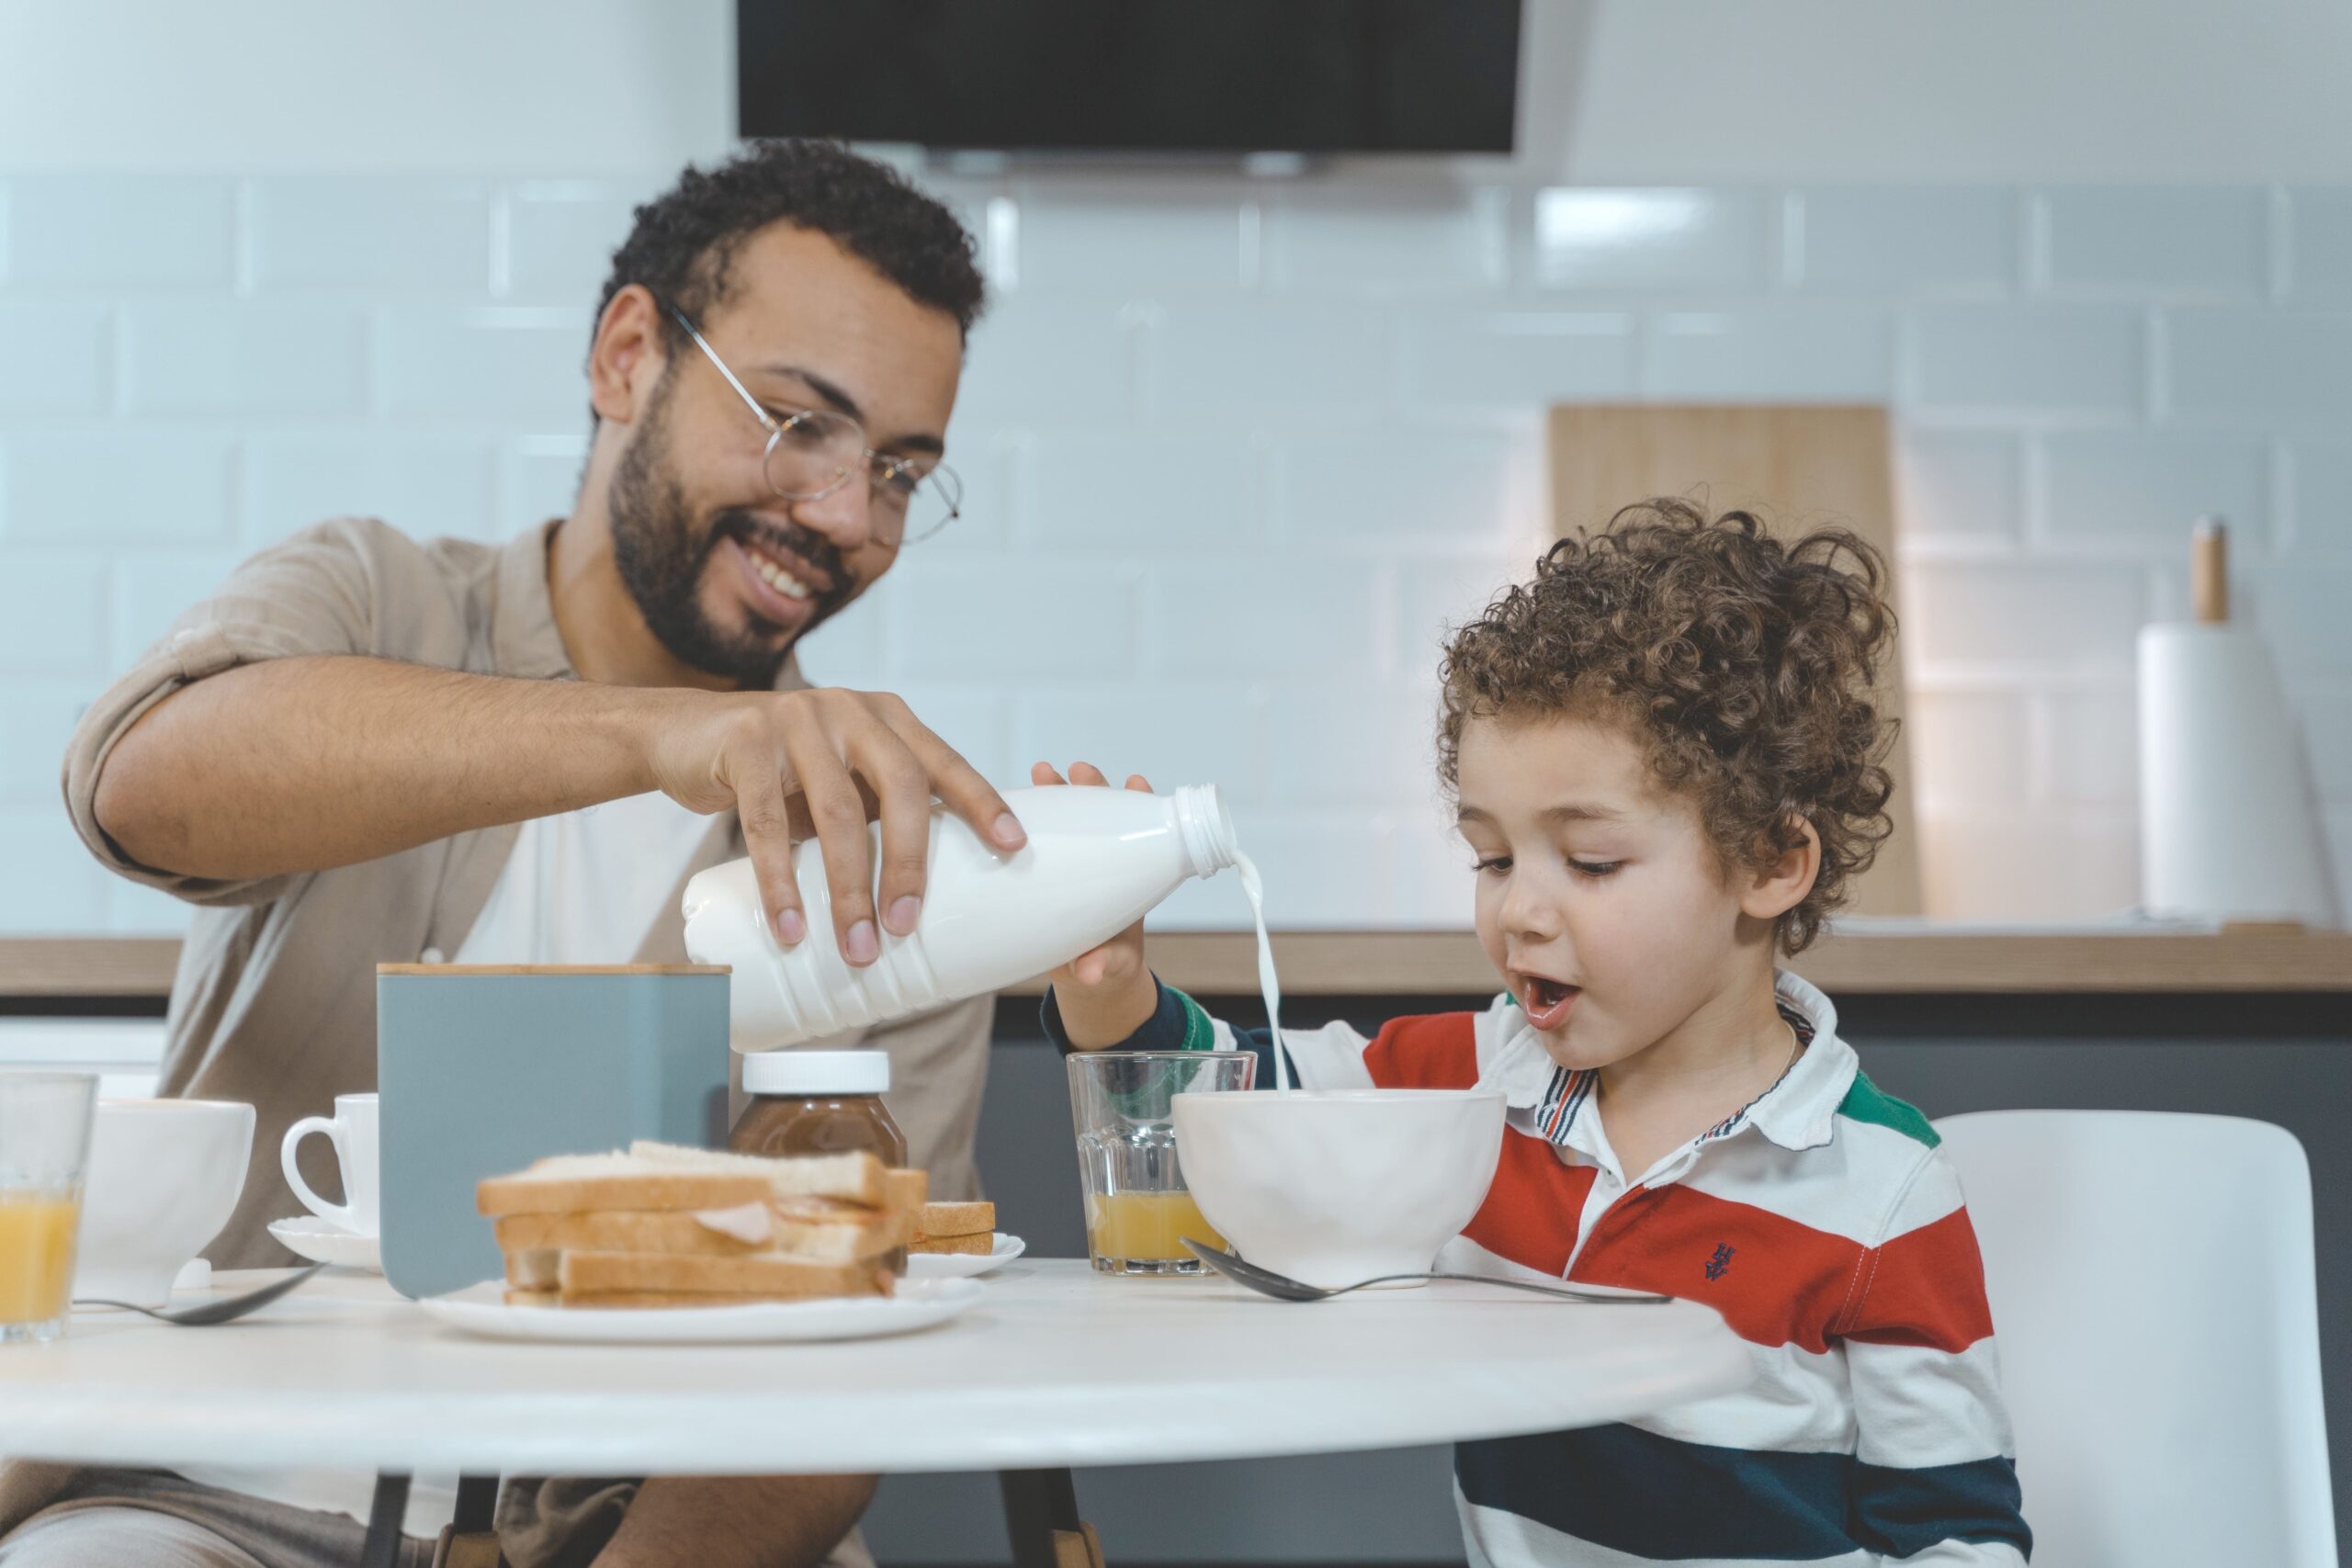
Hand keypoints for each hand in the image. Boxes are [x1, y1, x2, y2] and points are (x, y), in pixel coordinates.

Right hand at [649, 687, 1024, 962]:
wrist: (683, 736)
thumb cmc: (779, 771)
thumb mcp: (839, 778)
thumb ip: (877, 808)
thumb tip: (928, 895)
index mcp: (887, 719)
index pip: (944, 762)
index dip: (981, 802)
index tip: (1013, 847)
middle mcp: (850, 711)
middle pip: (900, 787)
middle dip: (909, 863)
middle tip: (906, 926)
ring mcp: (797, 719)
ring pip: (837, 813)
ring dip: (849, 889)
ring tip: (857, 947)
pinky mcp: (745, 743)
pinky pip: (767, 822)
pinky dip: (781, 883)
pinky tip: (790, 927)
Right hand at [1032, 761, 1158, 1045]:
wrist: (1087, 976)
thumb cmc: (1109, 962)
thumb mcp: (1111, 964)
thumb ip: (1104, 964)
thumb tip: (1091, 972)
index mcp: (1128, 874)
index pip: (1138, 828)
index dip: (1139, 802)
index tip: (1136, 782)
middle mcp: (1100, 860)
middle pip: (1099, 814)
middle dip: (1091, 787)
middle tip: (1078, 773)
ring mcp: (1069, 860)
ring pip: (1063, 818)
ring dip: (1054, 793)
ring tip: (1042, 773)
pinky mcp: (1040, 868)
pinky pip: (1030, 839)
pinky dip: (1018, 818)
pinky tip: (999, 804)